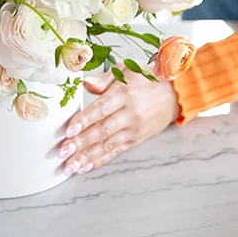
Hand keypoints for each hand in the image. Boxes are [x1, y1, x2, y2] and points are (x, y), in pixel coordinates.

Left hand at [58, 66, 179, 175]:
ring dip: (87, 157)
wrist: (174, 94)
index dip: (84, 120)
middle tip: (63, 151)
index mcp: (124, 94)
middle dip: (81, 143)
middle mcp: (130, 114)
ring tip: (70, 165)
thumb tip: (85, 83)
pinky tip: (85, 166)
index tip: (68, 130)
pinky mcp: (136, 140)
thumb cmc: (146, 80)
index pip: (102, 109)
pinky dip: (100, 160)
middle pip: (103, 130)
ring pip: (108, 145)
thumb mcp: (124, 70)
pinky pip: (116, 152)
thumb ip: (103, 79)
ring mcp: (134, 129)